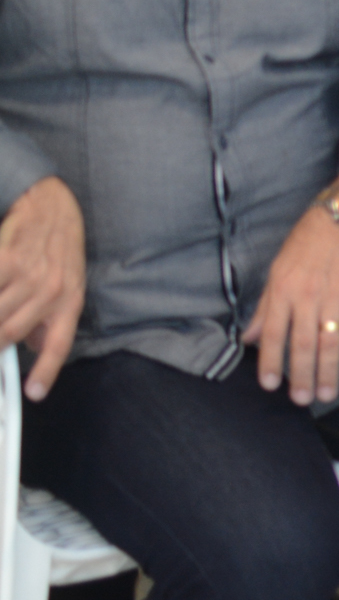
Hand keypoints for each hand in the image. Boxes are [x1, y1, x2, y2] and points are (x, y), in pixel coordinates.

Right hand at [0, 178, 84, 400]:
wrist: (52, 205)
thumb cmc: (58, 250)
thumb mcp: (68, 285)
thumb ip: (50, 320)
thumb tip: (34, 349)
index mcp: (70, 301)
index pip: (59, 344)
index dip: (46, 371)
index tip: (33, 393)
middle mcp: (53, 290)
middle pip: (9, 335)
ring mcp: (29, 274)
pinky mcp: (7, 259)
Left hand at [242, 182, 338, 404]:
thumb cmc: (304, 244)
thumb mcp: (276, 271)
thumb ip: (265, 308)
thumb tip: (248, 339)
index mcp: (283, 291)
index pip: (274, 334)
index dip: (271, 361)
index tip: (270, 386)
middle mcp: (308, 296)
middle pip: (302, 343)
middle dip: (301, 374)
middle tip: (301, 399)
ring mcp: (335, 296)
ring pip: (330, 340)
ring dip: (328, 370)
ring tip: (327, 394)